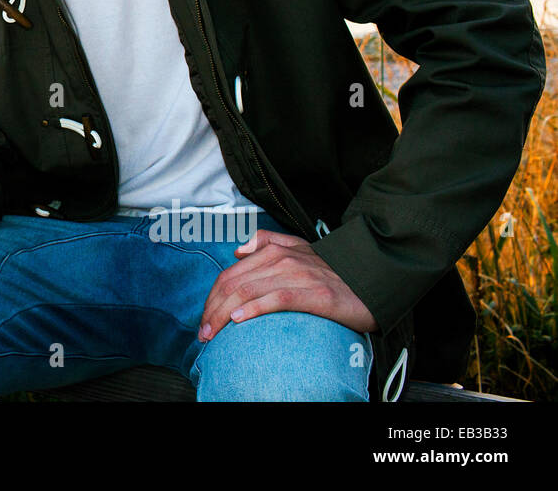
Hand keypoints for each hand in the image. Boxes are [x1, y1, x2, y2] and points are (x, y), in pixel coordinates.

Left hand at [197, 229, 376, 341]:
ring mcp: (298, 275)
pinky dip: (254, 309)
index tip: (204, 317)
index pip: (230, 273)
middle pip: (233, 284)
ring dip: (223, 314)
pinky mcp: (314, 293)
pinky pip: (276, 299)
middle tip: (203, 332)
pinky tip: (238, 320)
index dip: (212, 296)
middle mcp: (283, 259)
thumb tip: (238, 250)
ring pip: (248, 292)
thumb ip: (268, 242)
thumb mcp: (300, 248)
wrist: (373, 279)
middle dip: (211, 309)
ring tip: (212, 334)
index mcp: (275, 250)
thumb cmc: (333, 271)